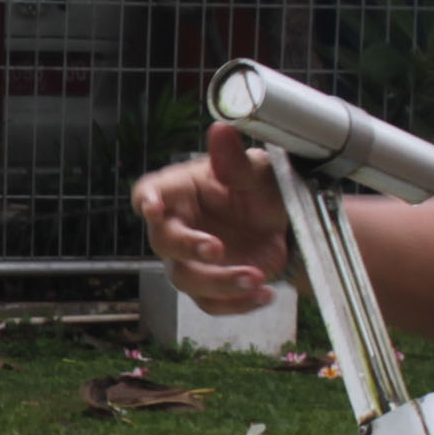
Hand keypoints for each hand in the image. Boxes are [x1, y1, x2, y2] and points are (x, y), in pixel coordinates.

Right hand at [131, 123, 290, 313]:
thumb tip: (221, 130)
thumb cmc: (262, 191)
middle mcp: (179, 226)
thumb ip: (235, 160)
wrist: (286, 227)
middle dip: (188, 248)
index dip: (146, 201)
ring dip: (220, 283)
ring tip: (257, 276)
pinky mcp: (209, 288)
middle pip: (164, 242)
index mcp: (181, 191)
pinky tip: (264, 293)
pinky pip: (210, 304)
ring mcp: (190, 260)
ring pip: (186, 279)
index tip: (152, 207)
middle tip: (218, 249)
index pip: (148, 192)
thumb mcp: (257, 173)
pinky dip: (237, 304)